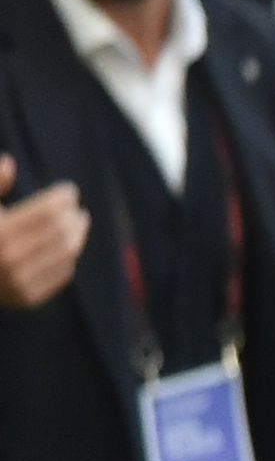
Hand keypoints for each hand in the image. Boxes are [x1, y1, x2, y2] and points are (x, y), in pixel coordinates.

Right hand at [0, 156, 86, 307]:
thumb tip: (9, 162)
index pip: (45, 210)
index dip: (62, 197)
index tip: (68, 190)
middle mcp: (8, 260)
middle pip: (60, 230)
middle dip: (72, 215)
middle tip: (77, 208)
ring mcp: (19, 283)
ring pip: (67, 252)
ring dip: (78, 235)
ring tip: (80, 223)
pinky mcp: (27, 299)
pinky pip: (62, 273)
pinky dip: (68, 257)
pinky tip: (68, 246)